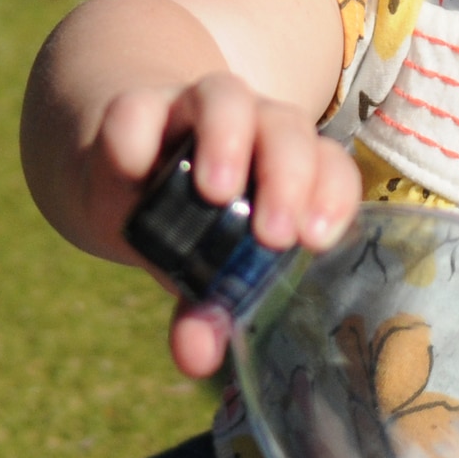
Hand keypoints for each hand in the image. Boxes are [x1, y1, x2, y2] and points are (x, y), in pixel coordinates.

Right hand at [91, 73, 361, 375]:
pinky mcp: (136, 107)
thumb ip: (208, 310)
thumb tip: (197, 359)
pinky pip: (141, 108)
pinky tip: (138, 172)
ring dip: (227, 142)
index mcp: (290, 166)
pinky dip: (141, 137)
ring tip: (218, 194)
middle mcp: (254, 127)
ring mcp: (195, 109)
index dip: (333, 197)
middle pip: (288, 128)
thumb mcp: (203, 269)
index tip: (318, 242)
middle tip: (273, 234)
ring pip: (227, 98)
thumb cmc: (190, 226)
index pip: (331, 168)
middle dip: (288, 177)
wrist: (125, 170)